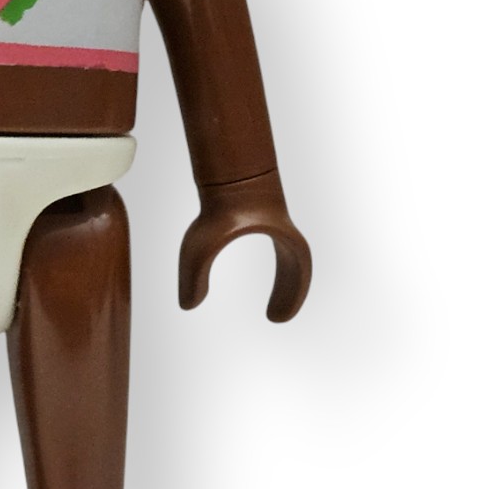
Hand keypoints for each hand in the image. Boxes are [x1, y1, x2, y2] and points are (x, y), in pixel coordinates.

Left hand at [178, 170, 311, 321]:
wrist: (222, 170)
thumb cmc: (217, 208)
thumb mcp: (202, 249)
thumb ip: (194, 277)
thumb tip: (187, 305)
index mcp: (282, 240)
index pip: (300, 271)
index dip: (293, 295)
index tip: (275, 318)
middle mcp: (282, 230)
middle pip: (298, 266)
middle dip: (290, 290)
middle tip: (275, 316)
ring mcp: (272, 219)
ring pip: (286, 255)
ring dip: (283, 276)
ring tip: (268, 298)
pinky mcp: (259, 211)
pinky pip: (270, 240)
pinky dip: (265, 256)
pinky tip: (245, 256)